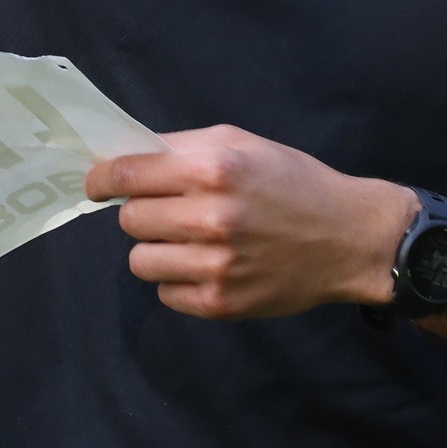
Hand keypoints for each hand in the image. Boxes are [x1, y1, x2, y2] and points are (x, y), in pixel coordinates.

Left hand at [86, 125, 414, 320]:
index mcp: (213, 168)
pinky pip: (165, 293)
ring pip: (140, 261)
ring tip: (190, 241)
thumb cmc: (293, 183)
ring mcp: (215, 265)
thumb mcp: (242, 144)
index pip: (124, 174)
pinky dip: (179, 280)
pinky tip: (209, 266)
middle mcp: (210, 217)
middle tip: (171, 211)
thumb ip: (181, 147)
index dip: (102, 179)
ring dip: (157, 250)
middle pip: (129, 219)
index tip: (98, 184)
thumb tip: (122, 157)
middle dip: (143, 212)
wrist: (348, 238)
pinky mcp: (220, 303)